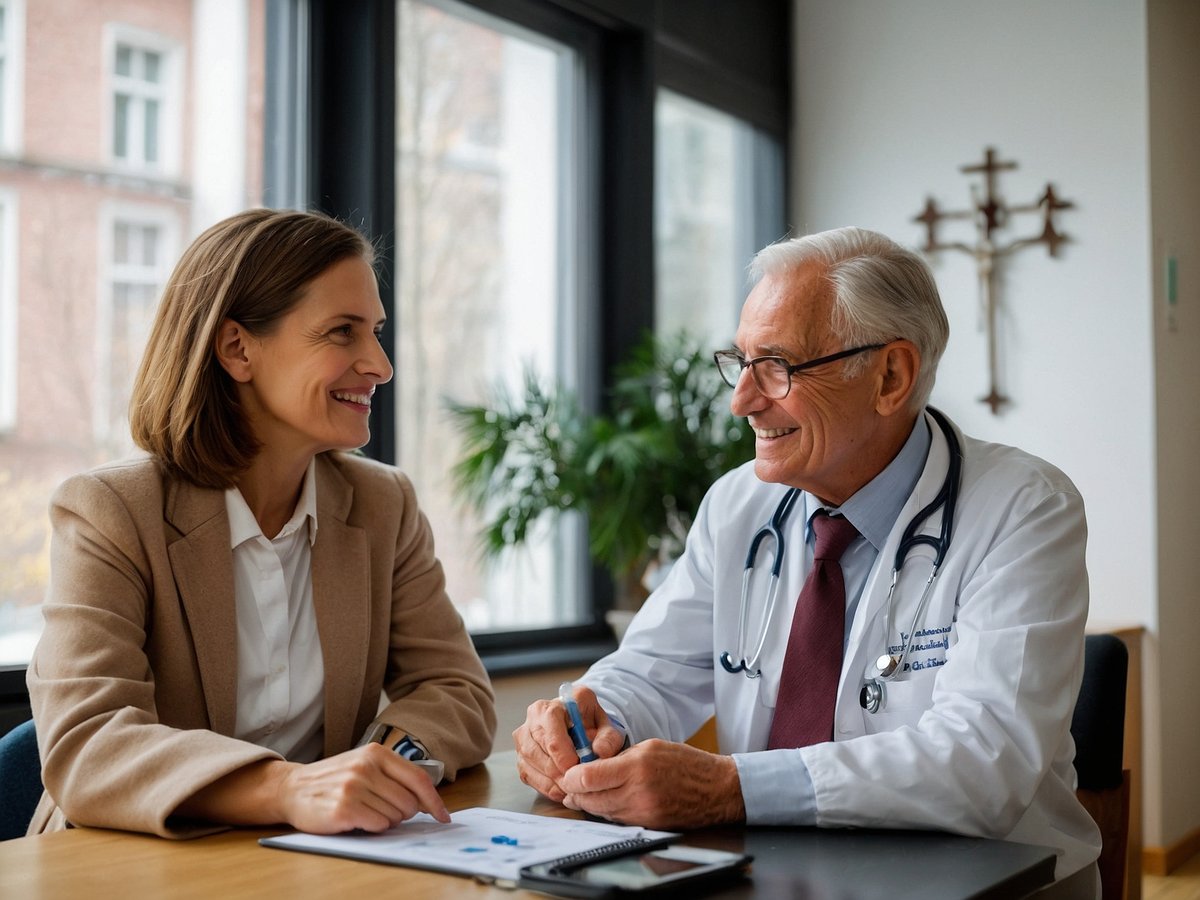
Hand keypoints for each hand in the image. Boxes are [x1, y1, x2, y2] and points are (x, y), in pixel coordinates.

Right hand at [276, 743, 449, 833]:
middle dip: (403, 813)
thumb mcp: (364, 765)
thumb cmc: (334, 779)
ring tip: (365, 811)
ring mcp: (354, 787)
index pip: (419, 779)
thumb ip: (394, 776)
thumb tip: (428, 801)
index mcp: (376, 753)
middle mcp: (366, 767)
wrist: (292, 788)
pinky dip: (372, 827)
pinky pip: (377, 826)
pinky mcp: (343, 809)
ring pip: (395, 816)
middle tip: (383, 810)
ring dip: (385, 821)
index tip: (443, 817)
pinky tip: (356, 819)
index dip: (435, 801)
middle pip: (409, 802)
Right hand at [513, 684, 624, 801]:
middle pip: (537, 752)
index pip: (552, 737)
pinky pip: (527, 774)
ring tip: (571, 786)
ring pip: (529, 765)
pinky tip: (561, 788)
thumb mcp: (608, 726)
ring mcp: (523, 735)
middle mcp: (534, 717)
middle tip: (576, 783)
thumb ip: (608, 738)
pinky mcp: (521, 753)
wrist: (583, 724)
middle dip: (558, 773)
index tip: (578, 769)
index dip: (564, 758)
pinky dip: (545, 786)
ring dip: (550, 781)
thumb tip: (600, 751)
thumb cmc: (592, 724)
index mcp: (555, 706)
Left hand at [557, 739, 744, 830]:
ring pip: (601, 812)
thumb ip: (619, 757)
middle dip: (574, 793)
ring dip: (588, 804)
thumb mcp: (650, 747)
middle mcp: (638, 792)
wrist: (716, 789)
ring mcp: (643, 813)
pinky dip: (607, 811)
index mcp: (637, 766)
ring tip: (581, 794)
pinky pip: (617, 820)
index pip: (588, 777)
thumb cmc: (685, 763)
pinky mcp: (648, 826)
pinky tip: (604, 802)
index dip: (571, 777)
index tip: (567, 773)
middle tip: (568, 786)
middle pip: (589, 799)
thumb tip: (590, 765)